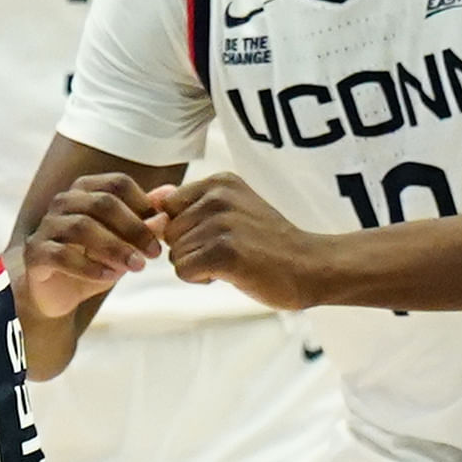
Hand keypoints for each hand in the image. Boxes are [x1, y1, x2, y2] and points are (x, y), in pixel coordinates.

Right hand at [16, 173, 161, 322]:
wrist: (57, 293)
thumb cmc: (93, 260)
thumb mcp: (125, 241)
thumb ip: (146, 219)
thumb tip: (171, 195)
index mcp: (85, 190)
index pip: (117, 183)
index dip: (143, 204)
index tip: (161, 229)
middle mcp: (63, 202)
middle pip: (102, 203)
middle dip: (134, 228)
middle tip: (154, 252)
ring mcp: (46, 227)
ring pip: (81, 227)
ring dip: (114, 248)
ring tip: (136, 267)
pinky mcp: (35, 253)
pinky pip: (61, 255)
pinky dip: (88, 266)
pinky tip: (108, 277)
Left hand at [157, 174, 335, 310]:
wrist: (310, 266)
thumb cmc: (268, 243)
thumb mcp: (232, 211)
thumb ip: (190, 205)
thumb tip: (151, 200)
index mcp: (219, 182)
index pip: (168, 207)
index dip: (184, 229)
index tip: (216, 236)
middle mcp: (218, 197)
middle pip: (168, 232)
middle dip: (189, 249)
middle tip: (228, 251)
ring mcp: (221, 223)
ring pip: (174, 254)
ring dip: (198, 265)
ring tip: (233, 261)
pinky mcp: (224, 252)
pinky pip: (183, 270)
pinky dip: (201, 279)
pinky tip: (230, 273)